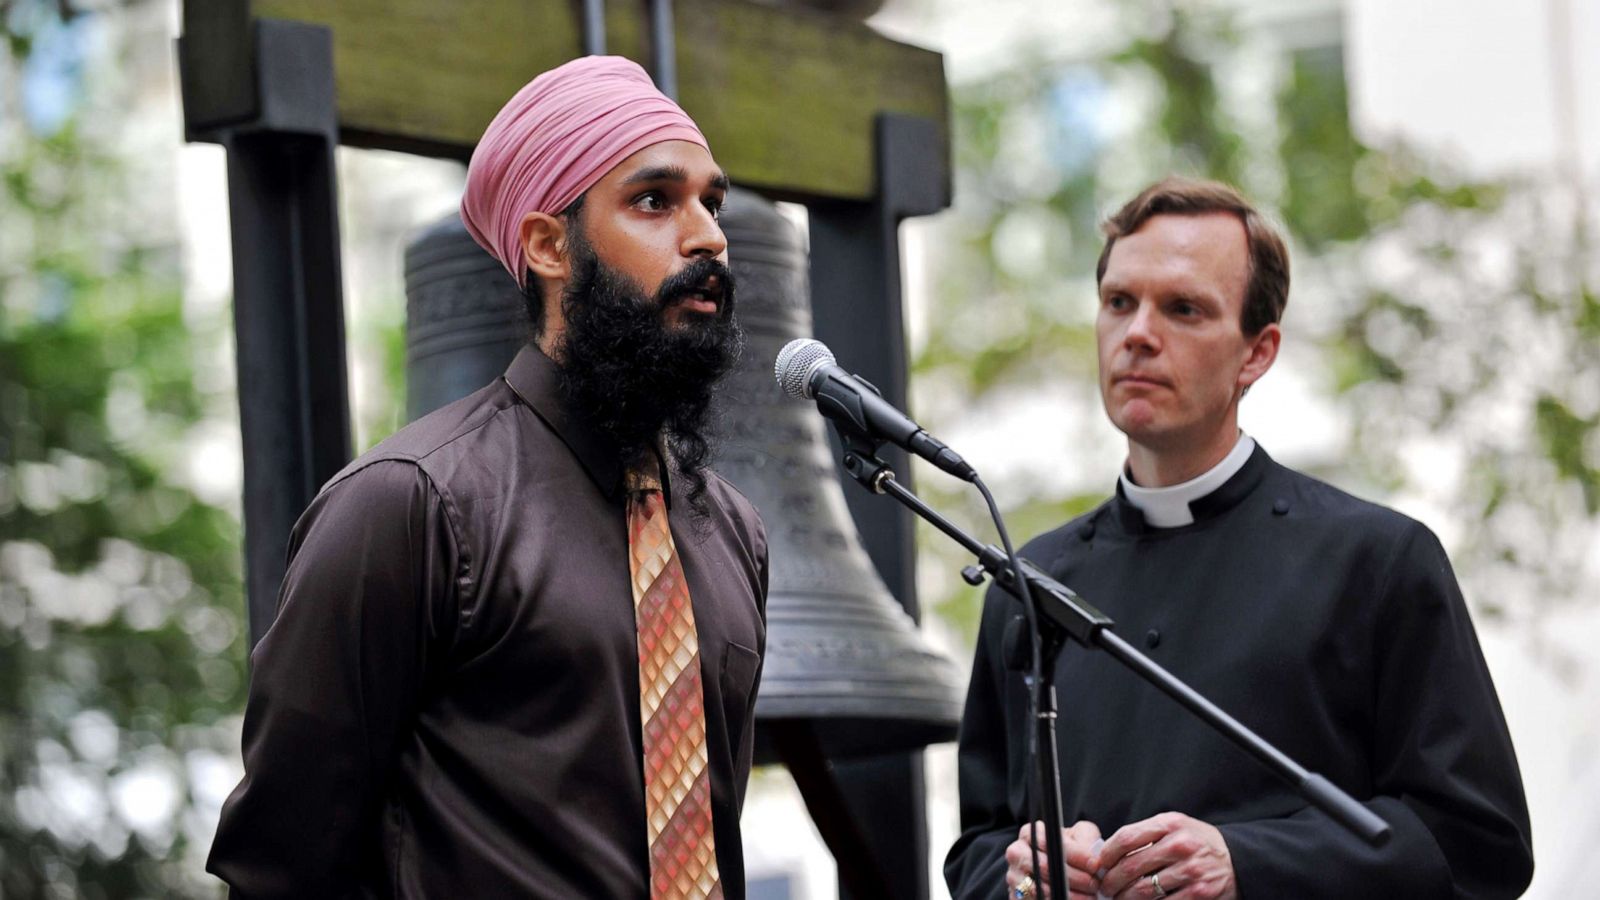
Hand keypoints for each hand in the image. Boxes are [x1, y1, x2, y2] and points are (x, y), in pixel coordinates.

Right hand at [1004, 819, 1102, 898]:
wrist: (1052, 870)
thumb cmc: (1068, 851)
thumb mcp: (1077, 837)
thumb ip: (1085, 838)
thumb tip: (1093, 856)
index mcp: (1029, 833)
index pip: (1050, 842)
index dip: (1075, 854)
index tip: (1095, 864)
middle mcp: (1016, 854)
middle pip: (1045, 867)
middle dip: (1075, 877)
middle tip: (1095, 884)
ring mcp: (1014, 877)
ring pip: (1042, 889)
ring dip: (1069, 895)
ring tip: (1090, 897)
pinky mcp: (1016, 897)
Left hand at [1092, 812, 1236, 899]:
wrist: (1237, 859)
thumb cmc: (1197, 842)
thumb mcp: (1175, 826)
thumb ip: (1147, 834)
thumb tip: (1109, 852)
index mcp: (1170, 824)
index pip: (1127, 837)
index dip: (1107, 854)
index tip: (1100, 864)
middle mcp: (1180, 844)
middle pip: (1131, 866)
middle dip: (1112, 881)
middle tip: (1105, 887)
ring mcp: (1191, 870)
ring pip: (1144, 889)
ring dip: (1125, 897)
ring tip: (1119, 899)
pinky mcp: (1199, 892)